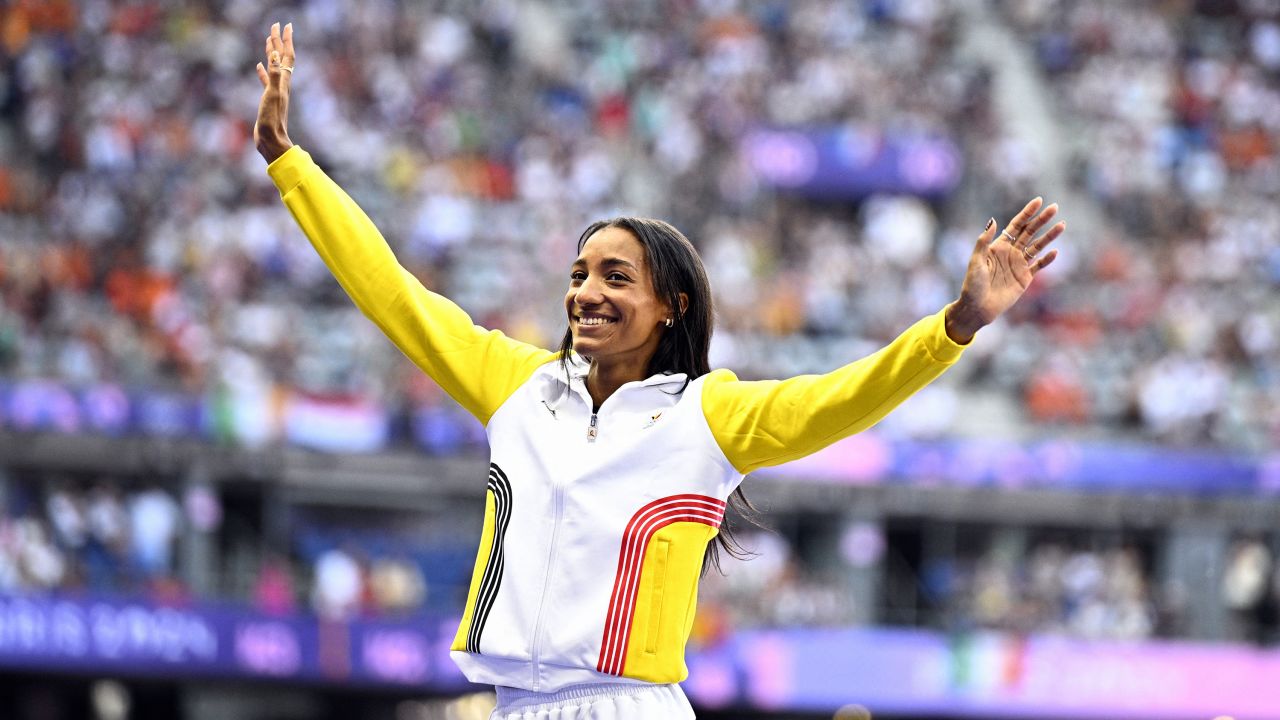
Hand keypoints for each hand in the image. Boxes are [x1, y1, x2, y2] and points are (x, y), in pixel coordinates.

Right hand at [254, 22, 294, 163]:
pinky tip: (259, 66)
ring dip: (272, 53)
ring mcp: (275, 91)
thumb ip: (274, 74)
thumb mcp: (273, 94)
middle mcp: (282, 84)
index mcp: (284, 81)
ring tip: (269, 41)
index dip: (285, 40)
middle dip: (279, 41)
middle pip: (282, 58)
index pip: (286, 55)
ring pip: (274, 67)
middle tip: (276, 26)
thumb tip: (277, 54)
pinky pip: (266, 80)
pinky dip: (263, 71)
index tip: (284, 24)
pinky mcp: (268, 98)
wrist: (271, 139)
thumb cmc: (272, 119)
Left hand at [945, 197, 1063, 343]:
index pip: (1016, 225)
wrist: (977, 307)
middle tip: (1054, 207)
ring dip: (1049, 236)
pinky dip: (1047, 259)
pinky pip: (1039, 266)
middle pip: (1030, 232)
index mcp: (999, 246)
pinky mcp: (1025, 278)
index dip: (1027, 213)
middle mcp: (1011, 253)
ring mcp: (1019, 265)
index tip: (1038, 201)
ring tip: (1061, 224)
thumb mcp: (976, 261)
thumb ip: (984, 241)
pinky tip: (1055, 251)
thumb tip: (993, 221)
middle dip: (1041, 219)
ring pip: (1037, 246)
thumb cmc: (972, 284)